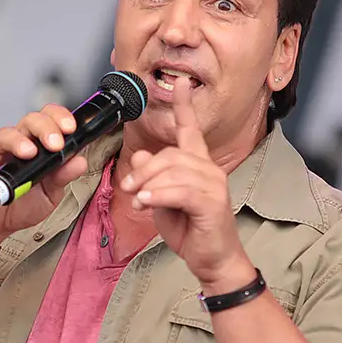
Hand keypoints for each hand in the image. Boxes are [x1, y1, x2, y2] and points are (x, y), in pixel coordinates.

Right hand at [0, 104, 88, 248]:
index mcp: (38, 144)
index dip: (59, 118)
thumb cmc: (23, 202)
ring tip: (29, 153)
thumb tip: (80, 162)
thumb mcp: (50, 192)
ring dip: (17, 142)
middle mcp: (17, 143)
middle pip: (29, 122)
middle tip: (55, 144)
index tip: (70, 128)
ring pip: (4, 135)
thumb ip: (63, 176)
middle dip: (45, 128)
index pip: (49, 120)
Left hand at [119, 77, 247, 284]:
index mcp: (198, 165)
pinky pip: (180, 191)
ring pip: (173, 171)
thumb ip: (152, 178)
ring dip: (148, 185)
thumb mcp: (162, 200)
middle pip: (170, 154)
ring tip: (138, 200)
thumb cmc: (190, 230)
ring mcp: (213, 184)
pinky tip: (147, 202)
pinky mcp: (212, 202)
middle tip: (128, 187)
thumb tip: (139, 158)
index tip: (180, 82)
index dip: (184, 105)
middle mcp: (208, 169)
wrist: (212, 259)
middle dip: (144, 170)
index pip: (190, 129)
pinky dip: (159, 195)